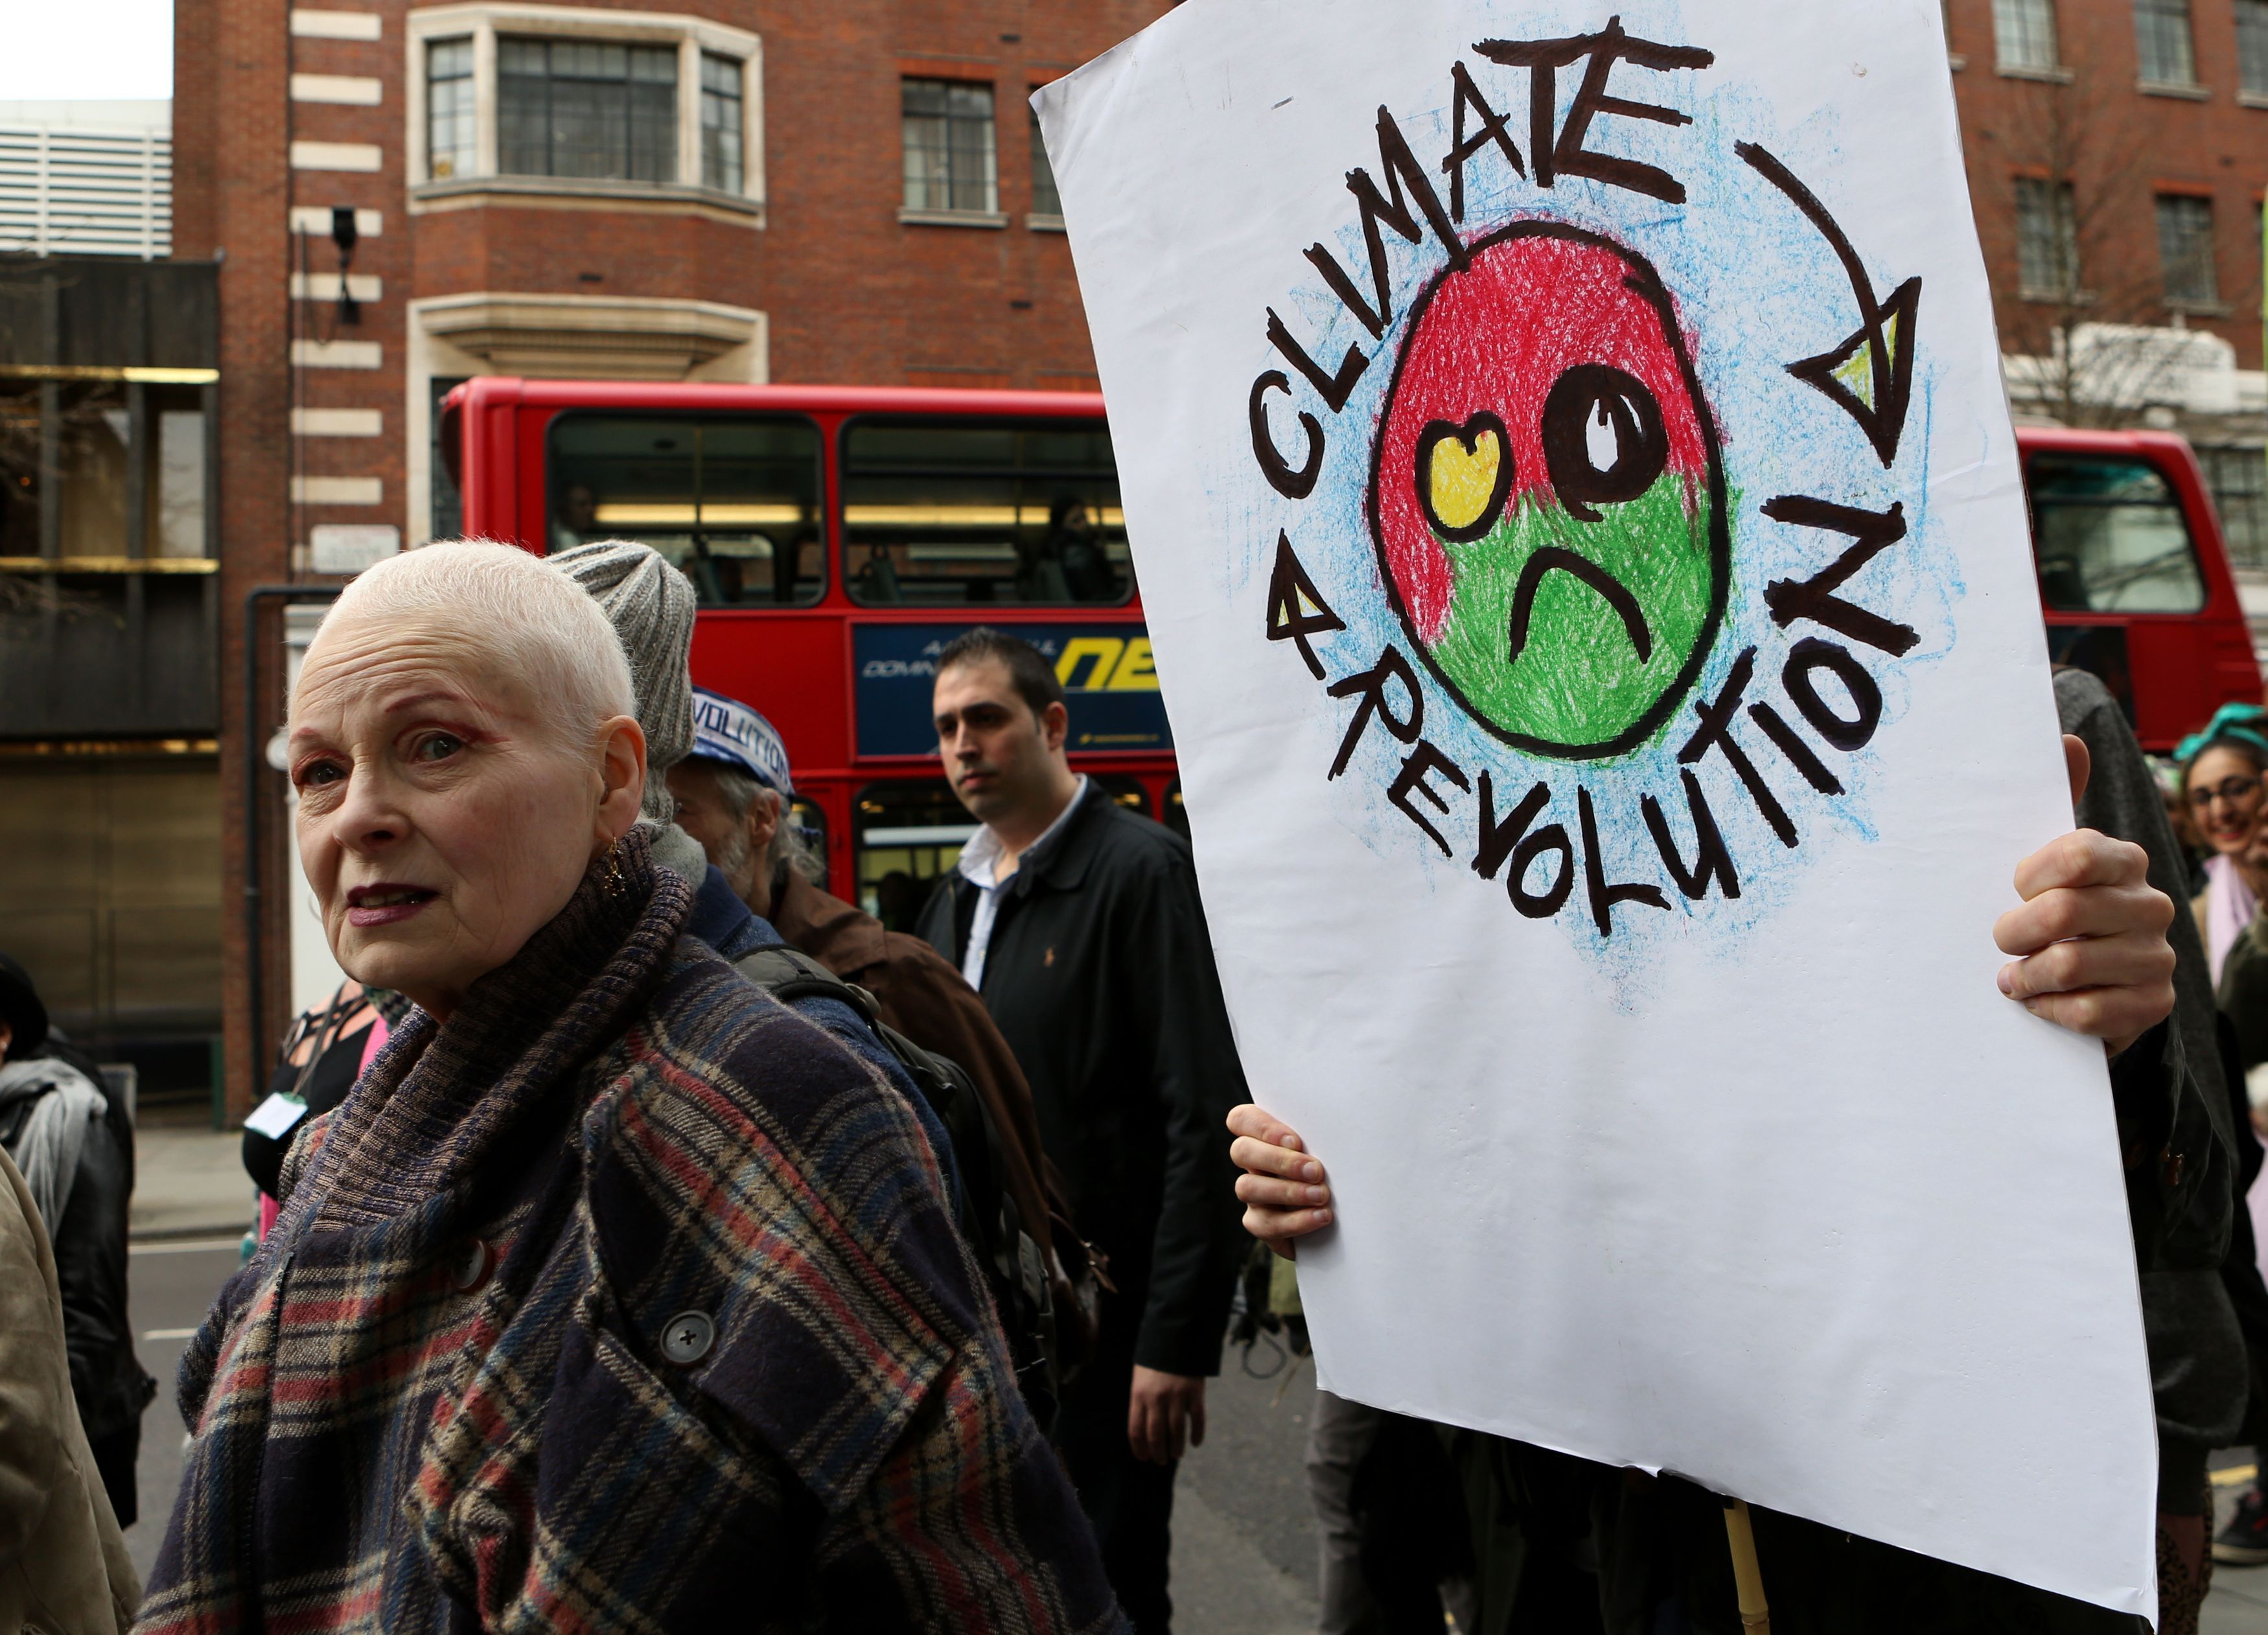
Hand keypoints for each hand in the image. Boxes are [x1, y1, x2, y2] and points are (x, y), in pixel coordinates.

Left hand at [1127, 1366, 1204, 1463]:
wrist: (1175, 1336)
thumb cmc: (1154, 1360)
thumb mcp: (1139, 1378)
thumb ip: (1141, 1401)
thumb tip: (1144, 1430)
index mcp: (1138, 1395)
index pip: (1136, 1430)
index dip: (1139, 1448)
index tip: (1144, 1457)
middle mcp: (1156, 1398)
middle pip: (1156, 1434)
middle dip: (1158, 1452)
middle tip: (1161, 1460)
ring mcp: (1176, 1396)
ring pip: (1176, 1431)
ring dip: (1176, 1447)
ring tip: (1176, 1455)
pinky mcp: (1194, 1392)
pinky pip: (1197, 1419)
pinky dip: (1197, 1434)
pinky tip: (1195, 1442)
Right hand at [1227, 1104, 1332, 1259]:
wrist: (1341, 1219)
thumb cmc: (1333, 1171)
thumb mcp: (1327, 1149)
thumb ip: (1320, 1138)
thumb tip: (1335, 1131)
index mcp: (1263, 1136)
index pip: (1242, 1119)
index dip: (1262, 1127)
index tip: (1295, 1141)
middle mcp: (1252, 1163)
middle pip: (1241, 1151)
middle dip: (1280, 1161)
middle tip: (1315, 1170)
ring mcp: (1252, 1194)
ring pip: (1247, 1188)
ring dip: (1288, 1191)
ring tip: (1321, 1195)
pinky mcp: (1259, 1223)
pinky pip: (1266, 1224)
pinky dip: (1296, 1221)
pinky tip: (1321, 1216)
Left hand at [1995, 762, 2174, 1054]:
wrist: (2089, 986)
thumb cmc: (2055, 912)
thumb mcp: (2047, 863)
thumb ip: (2055, 802)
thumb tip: (2068, 740)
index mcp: (2124, 860)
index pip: (2077, 854)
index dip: (2030, 877)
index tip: (2014, 889)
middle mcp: (2152, 905)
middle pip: (2063, 912)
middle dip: (2014, 932)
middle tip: (2001, 940)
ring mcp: (2157, 956)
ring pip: (2069, 965)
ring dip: (2026, 976)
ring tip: (2014, 976)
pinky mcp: (2153, 1004)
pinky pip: (2087, 1012)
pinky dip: (2048, 1009)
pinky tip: (2039, 1002)